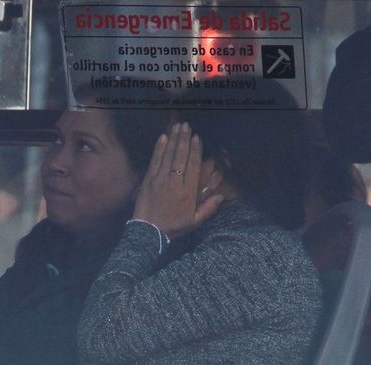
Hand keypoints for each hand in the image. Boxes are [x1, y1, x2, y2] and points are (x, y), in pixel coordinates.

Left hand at [131, 122, 223, 239]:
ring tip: (177, 127)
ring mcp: (160, 180)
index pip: (193, 166)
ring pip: (168, 156)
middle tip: (187, 126)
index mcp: (188, 192)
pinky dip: (158, 149)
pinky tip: (162, 138)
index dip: (195, 150)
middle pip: (180, 157)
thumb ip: (208, 208)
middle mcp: (175, 183)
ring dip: (173, 140)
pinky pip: (155, 161)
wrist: (148, 232)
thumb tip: (221, 196)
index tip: (197, 137)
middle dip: (184, 139)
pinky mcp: (148, 180)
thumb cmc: (172, 227)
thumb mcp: (194, 222)